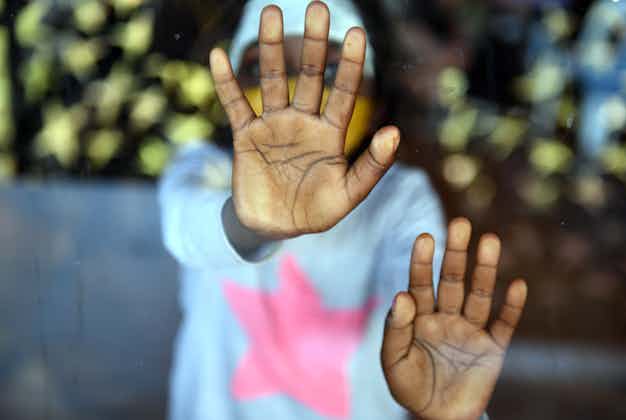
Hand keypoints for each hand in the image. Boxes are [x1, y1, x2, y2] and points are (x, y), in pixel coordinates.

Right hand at [210, 2, 398, 239]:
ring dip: (273, 49)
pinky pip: (235, 105)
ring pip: (273, 81)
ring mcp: (274, 126)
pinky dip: (226, 83)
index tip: (356, 33)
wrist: (275, 228)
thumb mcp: (348, 195)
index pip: (344, 93)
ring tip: (273, 12)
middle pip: (310, 76)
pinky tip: (219, 55)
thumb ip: (372, 166)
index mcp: (330, 134)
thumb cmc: (316, 212)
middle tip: (317, 7)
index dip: (350, 65)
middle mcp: (303, 122)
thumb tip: (394, 131)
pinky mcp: (246, 137)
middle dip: (314, 43)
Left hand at [381, 218, 527, 419]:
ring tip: (490, 240)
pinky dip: (512, 307)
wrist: (437, 418)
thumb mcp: (393, 361)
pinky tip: (518, 285)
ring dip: (485, 270)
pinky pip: (504, 325)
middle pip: (452, 281)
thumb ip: (395, 329)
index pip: (420, 284)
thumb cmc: (410, 388)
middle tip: (460, 223)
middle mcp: (446, 317)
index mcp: (420, 317)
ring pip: (479, 295)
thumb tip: (402, 294)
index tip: (425, 237)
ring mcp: (470, 331)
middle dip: (456, 253)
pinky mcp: (492, 350)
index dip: (422, 261)